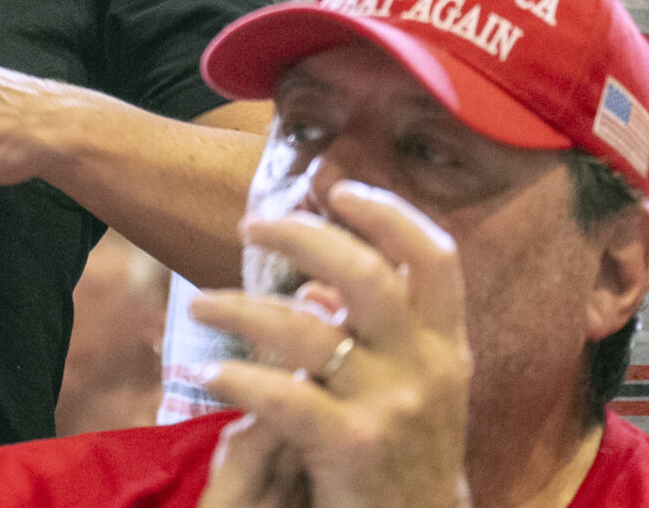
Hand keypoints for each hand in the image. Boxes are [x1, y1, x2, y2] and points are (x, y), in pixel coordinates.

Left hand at [186, 181, 471, 507]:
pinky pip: (284, 394)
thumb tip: (319, 287)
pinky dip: (238, 376)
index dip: (389, 212)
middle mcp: (427, 369)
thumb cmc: (401, 458)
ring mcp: (392, 407)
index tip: (339, 189)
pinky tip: (210, 370)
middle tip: (250, 226)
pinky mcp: (353, 448)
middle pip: (365, 272)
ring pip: (307, 329)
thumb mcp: (411, 391)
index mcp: (447, 348)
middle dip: (302, 236)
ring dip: (242, 306)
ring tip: (201, 305)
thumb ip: (377, 336)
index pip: (436, 256)